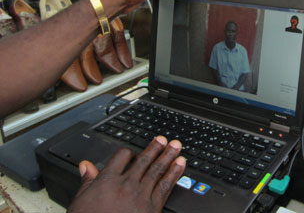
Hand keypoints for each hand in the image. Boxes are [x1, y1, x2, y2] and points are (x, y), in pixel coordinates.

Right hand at [67, 137, 185, 212]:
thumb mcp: (81, 202)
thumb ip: (87, 181)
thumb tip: (85, 166)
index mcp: (107, 181)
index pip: (121, 157)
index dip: (128, 153)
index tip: (133, 151)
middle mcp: (126, 185)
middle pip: (143, 160)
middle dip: (155, 148)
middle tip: (163, 139)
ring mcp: (140, 195)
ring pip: (157, 170)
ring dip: (168, 156)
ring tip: (176, 146)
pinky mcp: (152, 207)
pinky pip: (166, 186)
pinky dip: (174, 173)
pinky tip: (180, 165)